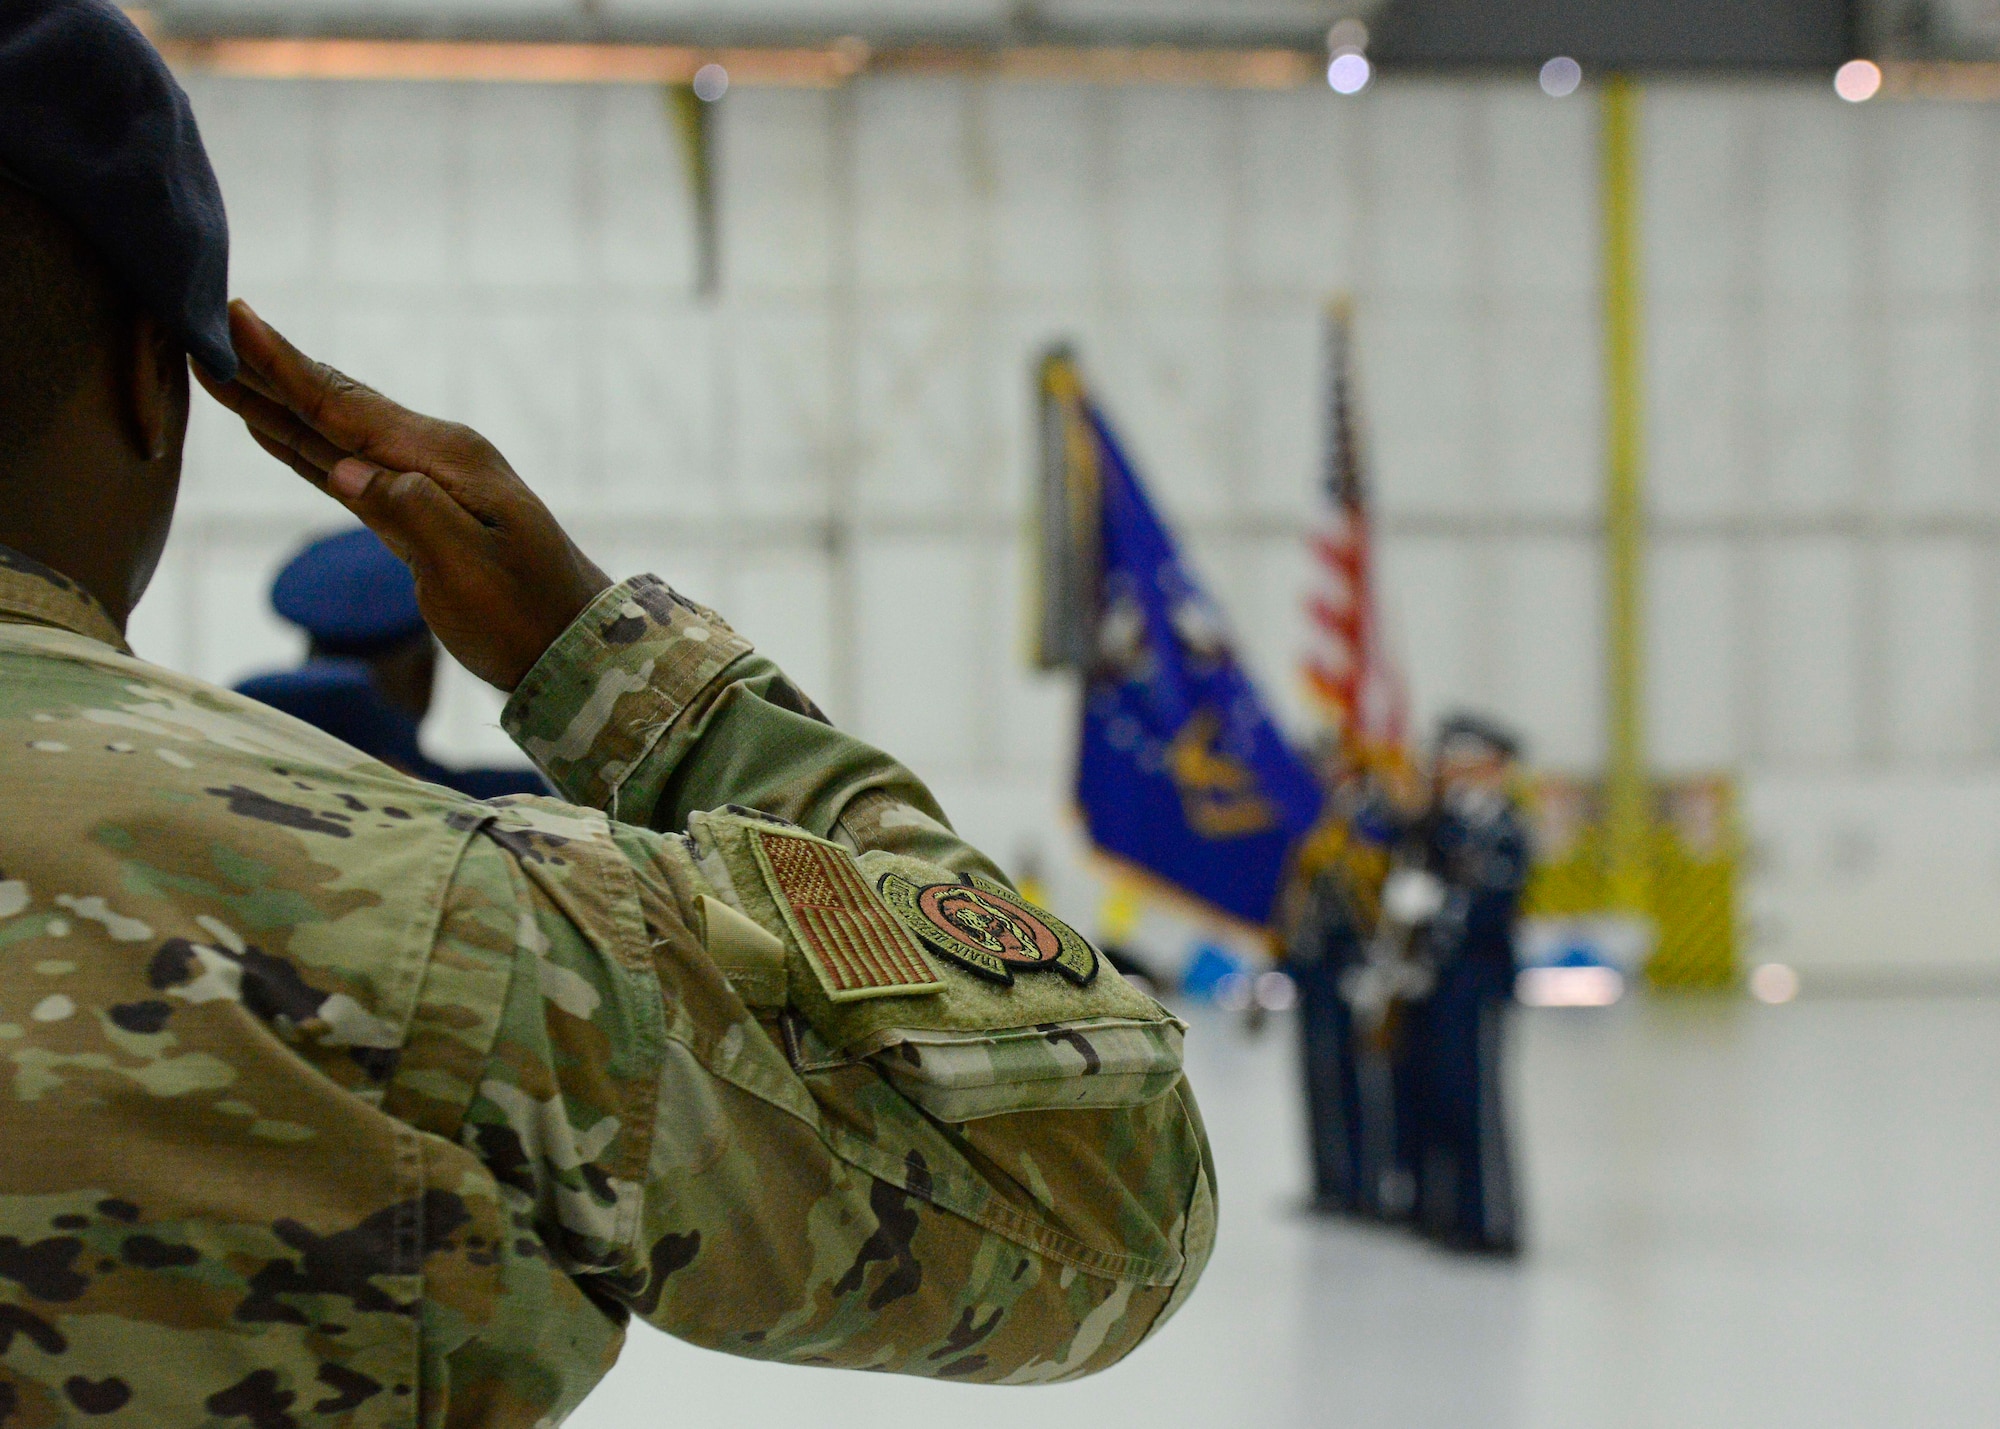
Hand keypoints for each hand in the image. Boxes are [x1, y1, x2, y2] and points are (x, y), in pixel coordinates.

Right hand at [197, 301, 611, 690]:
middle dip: (268, 370)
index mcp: (444, 458)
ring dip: (275, 403)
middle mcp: (432, 456)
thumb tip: (345, 470)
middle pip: (332, 406)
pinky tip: (272, 430)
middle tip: (203, 327)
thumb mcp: (467, 569)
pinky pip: (346, 466)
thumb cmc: (524, 614)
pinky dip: (303, 444)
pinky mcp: (417, 511)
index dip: (286, 366)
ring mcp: (426, 480)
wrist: (572, 646)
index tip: (234, 316)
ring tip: (219, 368)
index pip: (346, 406)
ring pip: (332, 433)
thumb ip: (409, 512)